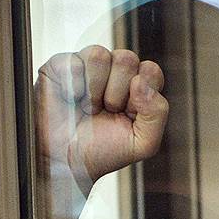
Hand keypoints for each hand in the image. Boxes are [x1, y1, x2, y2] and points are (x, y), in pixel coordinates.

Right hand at [35, 45, 167, 195]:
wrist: (64, 162)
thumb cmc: (103, 151)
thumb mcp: (143, 142)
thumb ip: (157, 112)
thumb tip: (141, 81)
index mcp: (138, 86)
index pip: (150, 71)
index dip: (141, 94)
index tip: (128, 114)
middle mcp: (115, 72)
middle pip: (127, 59)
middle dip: (117, 93)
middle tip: (106, 112)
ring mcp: (87, 67)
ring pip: (100, 55)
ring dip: (95, 90)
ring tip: (88, 108)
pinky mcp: (61, 66)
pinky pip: (73, 61)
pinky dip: (73, 87)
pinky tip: (71, 100)